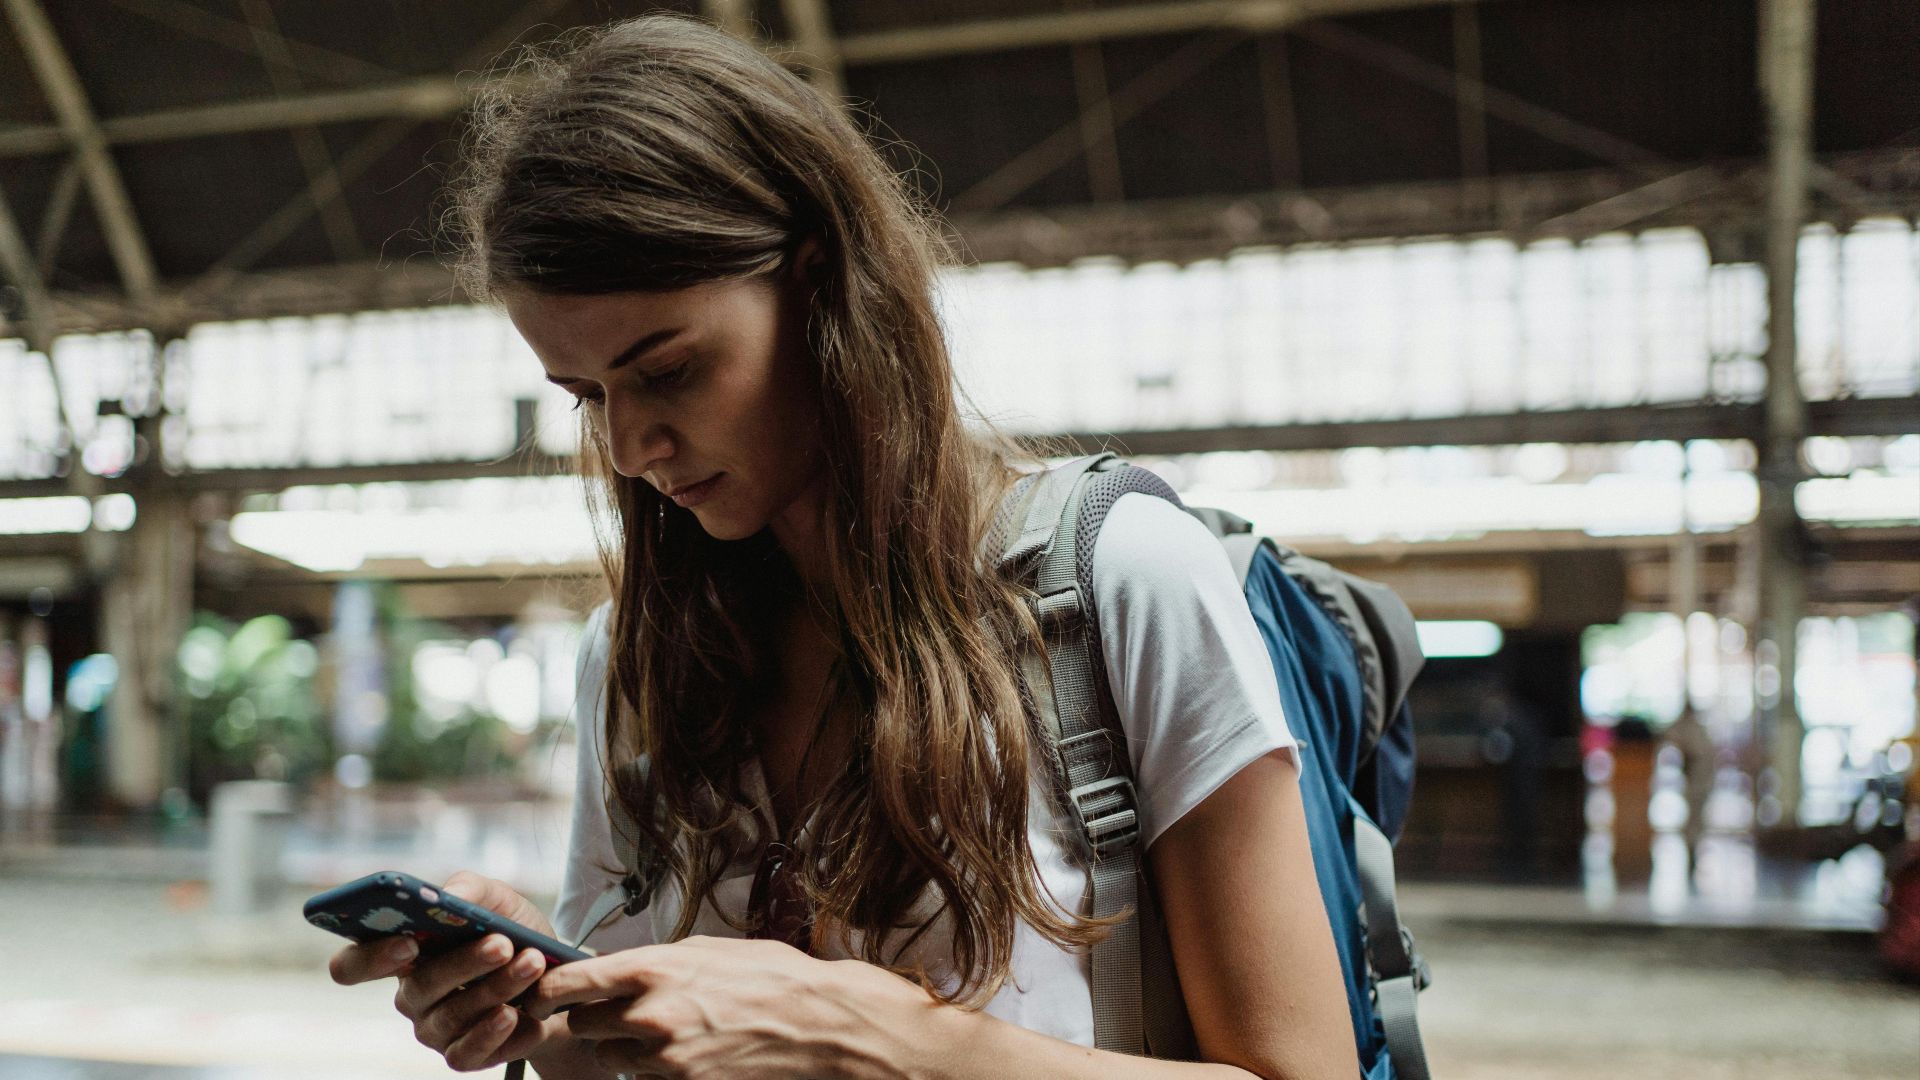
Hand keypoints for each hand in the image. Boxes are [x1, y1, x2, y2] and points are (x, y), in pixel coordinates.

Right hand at [326, 871, 567, 1071]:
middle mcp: (411, 995)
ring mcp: (433, 1029)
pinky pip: (468, 1053)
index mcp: (402, 953)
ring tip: (533, 963)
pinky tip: (519, 1014)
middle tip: (502, 944)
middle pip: (418, 988)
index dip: (370, 958)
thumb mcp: (497, 900)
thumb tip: (450, 897)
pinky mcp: (461, 1055)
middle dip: (464, 963)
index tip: (408, 942)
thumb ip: (469, 890)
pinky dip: (497, 1034)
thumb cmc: (514, 933)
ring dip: (497, 988)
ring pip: (453, 1016)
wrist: (560, 975)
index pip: (352, 965)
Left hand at [527, 936, 960, 1078]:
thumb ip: (655, 964)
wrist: (821, 1024)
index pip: (570, 982)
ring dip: (627, 1046)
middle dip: (596, 1017)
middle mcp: (651, 1015)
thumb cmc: (771, 977)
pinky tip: (690, 1053)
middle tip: (621, 1009)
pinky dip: (656, 1071)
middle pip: (584, 1024)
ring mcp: (665, 1059)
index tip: (541, 988)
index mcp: (654, 969)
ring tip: (668, 1031)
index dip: (547, 987)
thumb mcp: (708, 951)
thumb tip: (613, 970)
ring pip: (614, 1056)